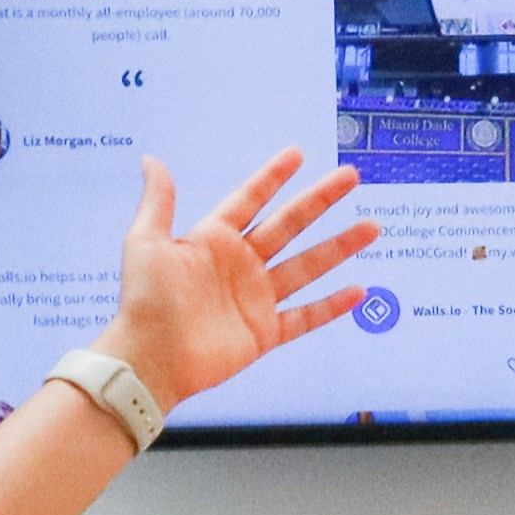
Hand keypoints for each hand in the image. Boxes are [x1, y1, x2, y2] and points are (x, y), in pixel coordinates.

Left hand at [93, 151, 377, 413]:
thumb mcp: (146, 243)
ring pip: (307, 266)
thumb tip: (152, 160)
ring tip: (370, 227)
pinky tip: (358, 291)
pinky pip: (305, 316)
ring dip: (339, 246)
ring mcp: (255, 298)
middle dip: (320, 200)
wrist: (150, 359)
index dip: (273, 177)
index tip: (297, 155)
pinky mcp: (265, 332)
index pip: (250, 200)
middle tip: (350, 177)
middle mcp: (240, 265)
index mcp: (213, 240)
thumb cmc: (144, 301)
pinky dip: (332, 306)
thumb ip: (158, 202)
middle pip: (289, 225)